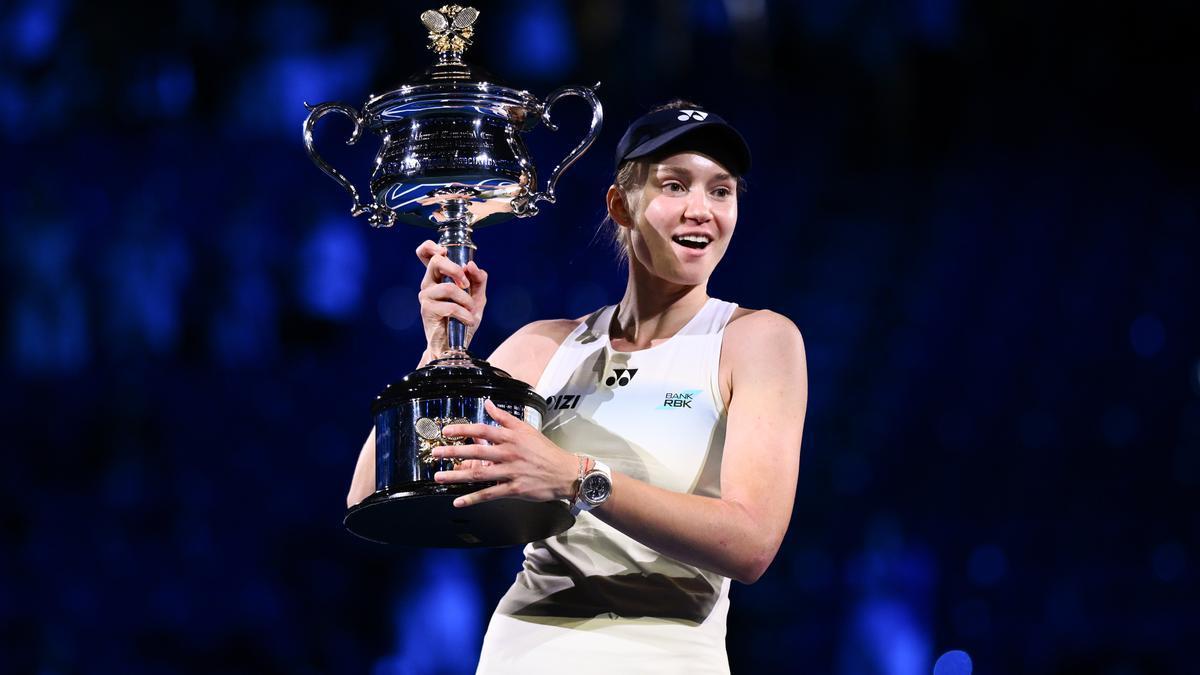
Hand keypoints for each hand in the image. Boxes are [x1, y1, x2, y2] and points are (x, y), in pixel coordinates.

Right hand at [416, 240, 487, 355]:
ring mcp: (426, 296)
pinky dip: (464, 314)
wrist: (456, 344)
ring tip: (470, 311)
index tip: (445, 251)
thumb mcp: (477, 297)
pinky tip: (468, 320)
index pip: (425, 253)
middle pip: (436, 261)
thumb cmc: (463, 319)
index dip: (431, 247)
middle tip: (466, 285)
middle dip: (456, 270)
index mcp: (438, 276)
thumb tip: (471, 265)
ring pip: (448, 287)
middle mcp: (429, 283)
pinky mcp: (427, 310)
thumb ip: (478, 279)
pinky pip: (450, 306)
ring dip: (466, 300)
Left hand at [432, 400, 577, 507]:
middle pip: (477, 451)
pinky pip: (490, 494)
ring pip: (480, 474)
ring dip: (457, 476)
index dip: (463, 430)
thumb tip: (489, 404)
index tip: (446, 431)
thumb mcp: (527, 429)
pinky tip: (458, 501)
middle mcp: (509, 453)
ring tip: (439, 477)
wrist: (565, 472)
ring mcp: (511, 472)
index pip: (483, 430)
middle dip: (454, 452)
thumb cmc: (545, 450)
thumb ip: (505, 417)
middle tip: (435, 454)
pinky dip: (473, 499)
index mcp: (511, 437)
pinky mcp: (514, 489)